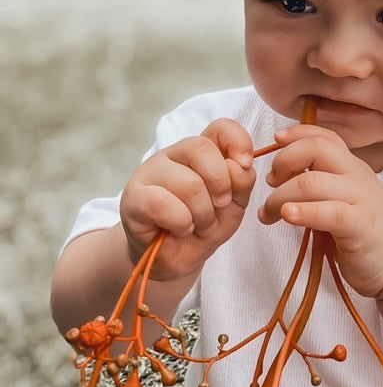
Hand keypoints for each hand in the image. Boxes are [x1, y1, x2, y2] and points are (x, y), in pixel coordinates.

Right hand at [119, 119, 255, 281]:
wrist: (174, 259)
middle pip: (201, 149)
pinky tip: (179, 229)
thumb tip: (240, 166)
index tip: (245, 166)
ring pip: (187, 183)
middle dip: (220, 185)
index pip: (221, 127)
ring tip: (198, 225)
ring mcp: (149, 172)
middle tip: (219, 207)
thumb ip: (242, 181)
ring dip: (203, 214)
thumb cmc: (203, 225)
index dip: (238, 142)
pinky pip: (164, 204)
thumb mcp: (234, 205)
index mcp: (200, 151)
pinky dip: (182, 223)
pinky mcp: (133, 197)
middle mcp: (173, 155)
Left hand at [258, 124, 382, 297]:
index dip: (296, 134)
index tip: (274, 142)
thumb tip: (279, 174)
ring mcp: (361, 198)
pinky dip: (302, 212)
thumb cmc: (362, 230)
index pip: (324, 136)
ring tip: (268, 214)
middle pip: (316, 149)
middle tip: (270, 183)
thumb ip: (319, 182)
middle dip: (283, 161)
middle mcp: (357, 175)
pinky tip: (286, 216)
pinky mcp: (360, 225)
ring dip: (279, 196)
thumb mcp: (342, 197)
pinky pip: (328, 212)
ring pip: (311, 182)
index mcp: (352, 166)